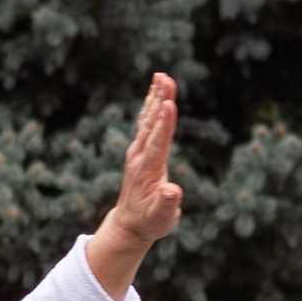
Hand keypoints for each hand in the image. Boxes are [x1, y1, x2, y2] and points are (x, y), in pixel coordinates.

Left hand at [85, 75, 184, 300]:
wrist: (129, 224)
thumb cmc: (149, 223)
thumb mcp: (161, 218)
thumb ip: (166, 204)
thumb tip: (172, 191)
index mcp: (148, 170)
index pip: (158, 143)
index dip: (164, 123)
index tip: (169, 103)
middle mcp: (140, 156)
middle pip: (151, 124)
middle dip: (159, 100)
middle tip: (165, 78)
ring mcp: (138, 152)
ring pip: (147, 120)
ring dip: (155, 97)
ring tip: (161, 76)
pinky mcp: (140, 150)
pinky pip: (146, 123)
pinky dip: (151, 106)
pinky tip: (155, 92)